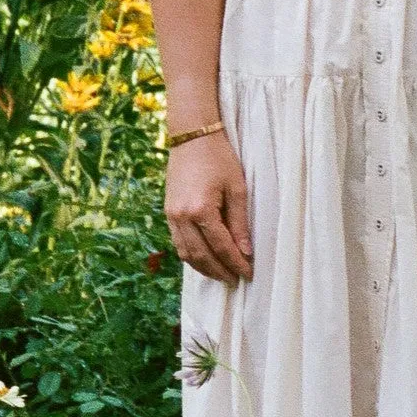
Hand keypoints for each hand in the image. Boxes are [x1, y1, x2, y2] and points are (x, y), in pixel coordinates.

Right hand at [165, 128, 253, 285]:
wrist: (192, 136)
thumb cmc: (219, 158)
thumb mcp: (237, 188)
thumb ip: (240, 221)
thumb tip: (245, 251)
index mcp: (201, 210)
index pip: (221, 247)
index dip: (236, 263)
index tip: (248, 274)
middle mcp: (182, 217)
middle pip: (202, 256)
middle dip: (220, 271)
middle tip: (236, 280)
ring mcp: (171, 216)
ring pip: (186, 254)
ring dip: (204, 268)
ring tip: (222, 274)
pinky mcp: (168, 212)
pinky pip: (178, 243)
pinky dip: (192, 256)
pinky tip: (205, 259)